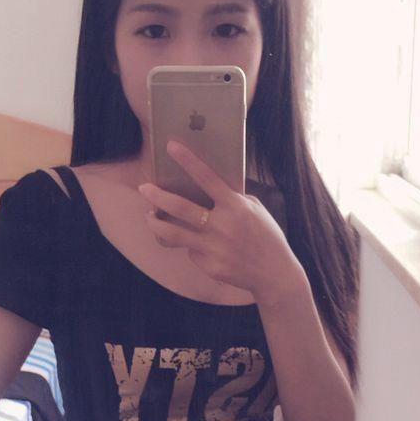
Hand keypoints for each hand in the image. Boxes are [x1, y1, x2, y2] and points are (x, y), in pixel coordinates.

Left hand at [138, 140, 306, 304]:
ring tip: (149, 217)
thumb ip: (232, 200)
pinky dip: (193, 246)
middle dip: (157, 196)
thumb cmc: (266, 237)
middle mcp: (223, 226)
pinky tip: (201, 246)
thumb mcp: (255, 210)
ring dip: (155, 224)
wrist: (275, 274)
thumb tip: (206, 190)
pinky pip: (192, 252)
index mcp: (236, 206)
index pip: (207, 178)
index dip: (188, 160)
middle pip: (179, 207)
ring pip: (173, 234)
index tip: (170, 146)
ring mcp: (214, 248)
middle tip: (144, 188)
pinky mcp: (210, 267)